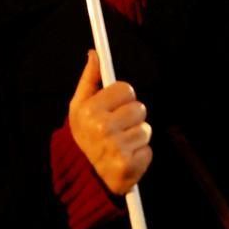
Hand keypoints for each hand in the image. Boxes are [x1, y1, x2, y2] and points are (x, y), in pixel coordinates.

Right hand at [67, 50, 151, 195]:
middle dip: (131, 116)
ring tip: (120, 143)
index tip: (114, 106)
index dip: (122, 97)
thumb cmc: (84, 134)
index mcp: (90, 110)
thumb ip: (90, 78)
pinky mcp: (129, 166)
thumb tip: (95, 54)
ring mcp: (117, 148)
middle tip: (117, 127)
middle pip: (139, 108)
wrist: (83, 174)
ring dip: (136, 136)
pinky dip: (140, 154)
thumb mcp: (79, 105)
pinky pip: (149, 150)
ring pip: (146, 129)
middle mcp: (103, 128)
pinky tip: (126, 157)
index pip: (126, 88)